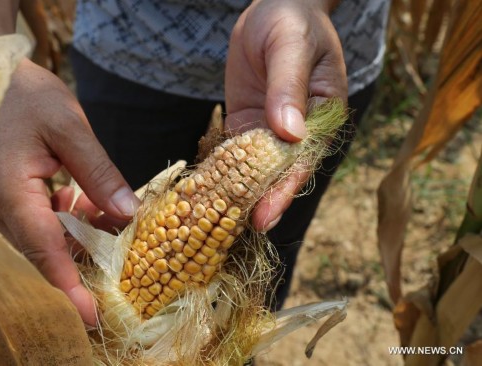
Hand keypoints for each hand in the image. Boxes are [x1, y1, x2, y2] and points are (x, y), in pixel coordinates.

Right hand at [0, 59, 140, 325]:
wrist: (3, 80)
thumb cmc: (32, 98)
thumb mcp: (71, 128)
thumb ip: (99, 172)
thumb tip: (128, 213)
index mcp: (12, 191)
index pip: (43, 250)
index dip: (69, 286)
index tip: (91, 315)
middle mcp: (5, 205)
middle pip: (45, 253)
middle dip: (84, 264)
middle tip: (121, 271)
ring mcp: (9, 202)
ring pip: (49, 240)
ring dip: (84, 239)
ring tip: (115, 225)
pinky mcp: (19, 197)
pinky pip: (47, 224)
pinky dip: (75, 222)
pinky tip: (93, 206)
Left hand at [225, 0, 346, 230]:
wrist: (274, 9)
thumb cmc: (291, 21)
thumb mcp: (291, 46)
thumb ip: (289, 86)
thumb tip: (289, 131)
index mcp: (322, 116)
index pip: (304, 160)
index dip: (284, 189)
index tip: (264, 215)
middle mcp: (298, 132)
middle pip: (279, 174)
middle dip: (260, 202)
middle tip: (236, 232)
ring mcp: (271, 133)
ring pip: (255, 171)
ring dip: (238, 195)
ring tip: (216, 225)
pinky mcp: (247, 128)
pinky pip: (235, 155)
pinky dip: (222, 174)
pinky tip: (206, 195)